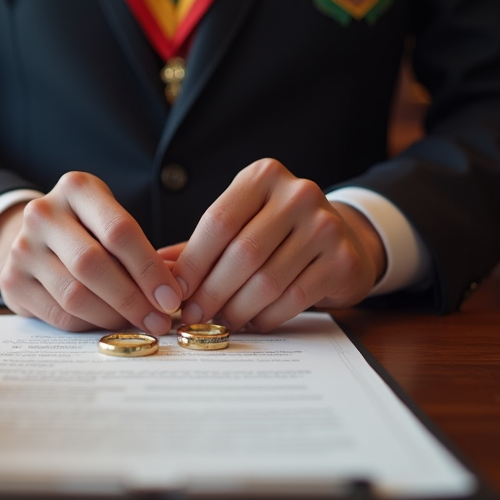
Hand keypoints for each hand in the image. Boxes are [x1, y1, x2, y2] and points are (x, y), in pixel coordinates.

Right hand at [0, 172, 181, 334]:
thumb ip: (140, 249)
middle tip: (159, 320)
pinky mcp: (11, 281)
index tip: (172, 297)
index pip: (118, 230)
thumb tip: (173, 292)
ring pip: (75, 294)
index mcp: (76, 188)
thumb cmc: (89, 229)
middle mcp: (43, 213)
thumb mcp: (112, 220)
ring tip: (138, 324)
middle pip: (93, 264)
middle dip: (133, 298)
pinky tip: (108, 323)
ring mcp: (22, 247)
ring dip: (114, 317)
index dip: (149, 269)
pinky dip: (90, 325)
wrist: (35, 236)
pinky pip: (58, 314)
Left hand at [171, 159, 386, 332]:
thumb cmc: (278, 233)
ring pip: (267, 280)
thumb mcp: (240, 224)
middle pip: (242, 253)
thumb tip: (156, 268)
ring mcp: (325, 225)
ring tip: (219, 323)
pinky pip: (293, 298)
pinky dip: (266, 317)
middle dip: (211, 292)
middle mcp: (298, 194)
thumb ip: (199, 244)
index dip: (192, 262)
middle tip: (193, 317)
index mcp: (264, 176)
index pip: (218, 221)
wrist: (344, 239)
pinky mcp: (342, 259)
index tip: (173, 292)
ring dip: (236, 310)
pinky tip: (252, 323)